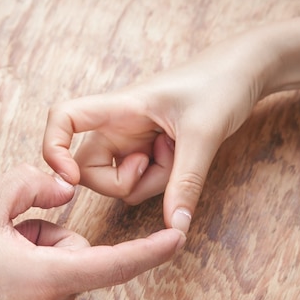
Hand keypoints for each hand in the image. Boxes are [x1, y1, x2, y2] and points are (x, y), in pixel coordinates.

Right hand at [0, 164, 184, 299]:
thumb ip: (31, 184)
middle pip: (79, 255)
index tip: (178, 237)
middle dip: (51, 237)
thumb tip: (65, 190)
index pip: (114, 263)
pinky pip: (53, 291)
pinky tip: (0, 276)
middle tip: (8, 237)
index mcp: (46, 280)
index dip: (150, 249)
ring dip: (40, 256)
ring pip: (65, 271)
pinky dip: (35, 276)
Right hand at [43, 40, 265, 231]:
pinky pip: (141, 181)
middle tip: (156, 165)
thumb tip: (175, 227)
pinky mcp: (146, 151)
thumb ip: (186, 183)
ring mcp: (131, 140)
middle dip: (121, 182)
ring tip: (180, 152)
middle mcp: (117, 125)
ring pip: (119, 181)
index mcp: (119, 107)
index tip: (69, 177)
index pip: (64, 118)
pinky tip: (182, 156)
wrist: (246, 72)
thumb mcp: (204, 135)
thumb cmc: (221, 84)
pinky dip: (161, 180)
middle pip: (89, 169)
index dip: (54, 148)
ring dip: (150, 181)